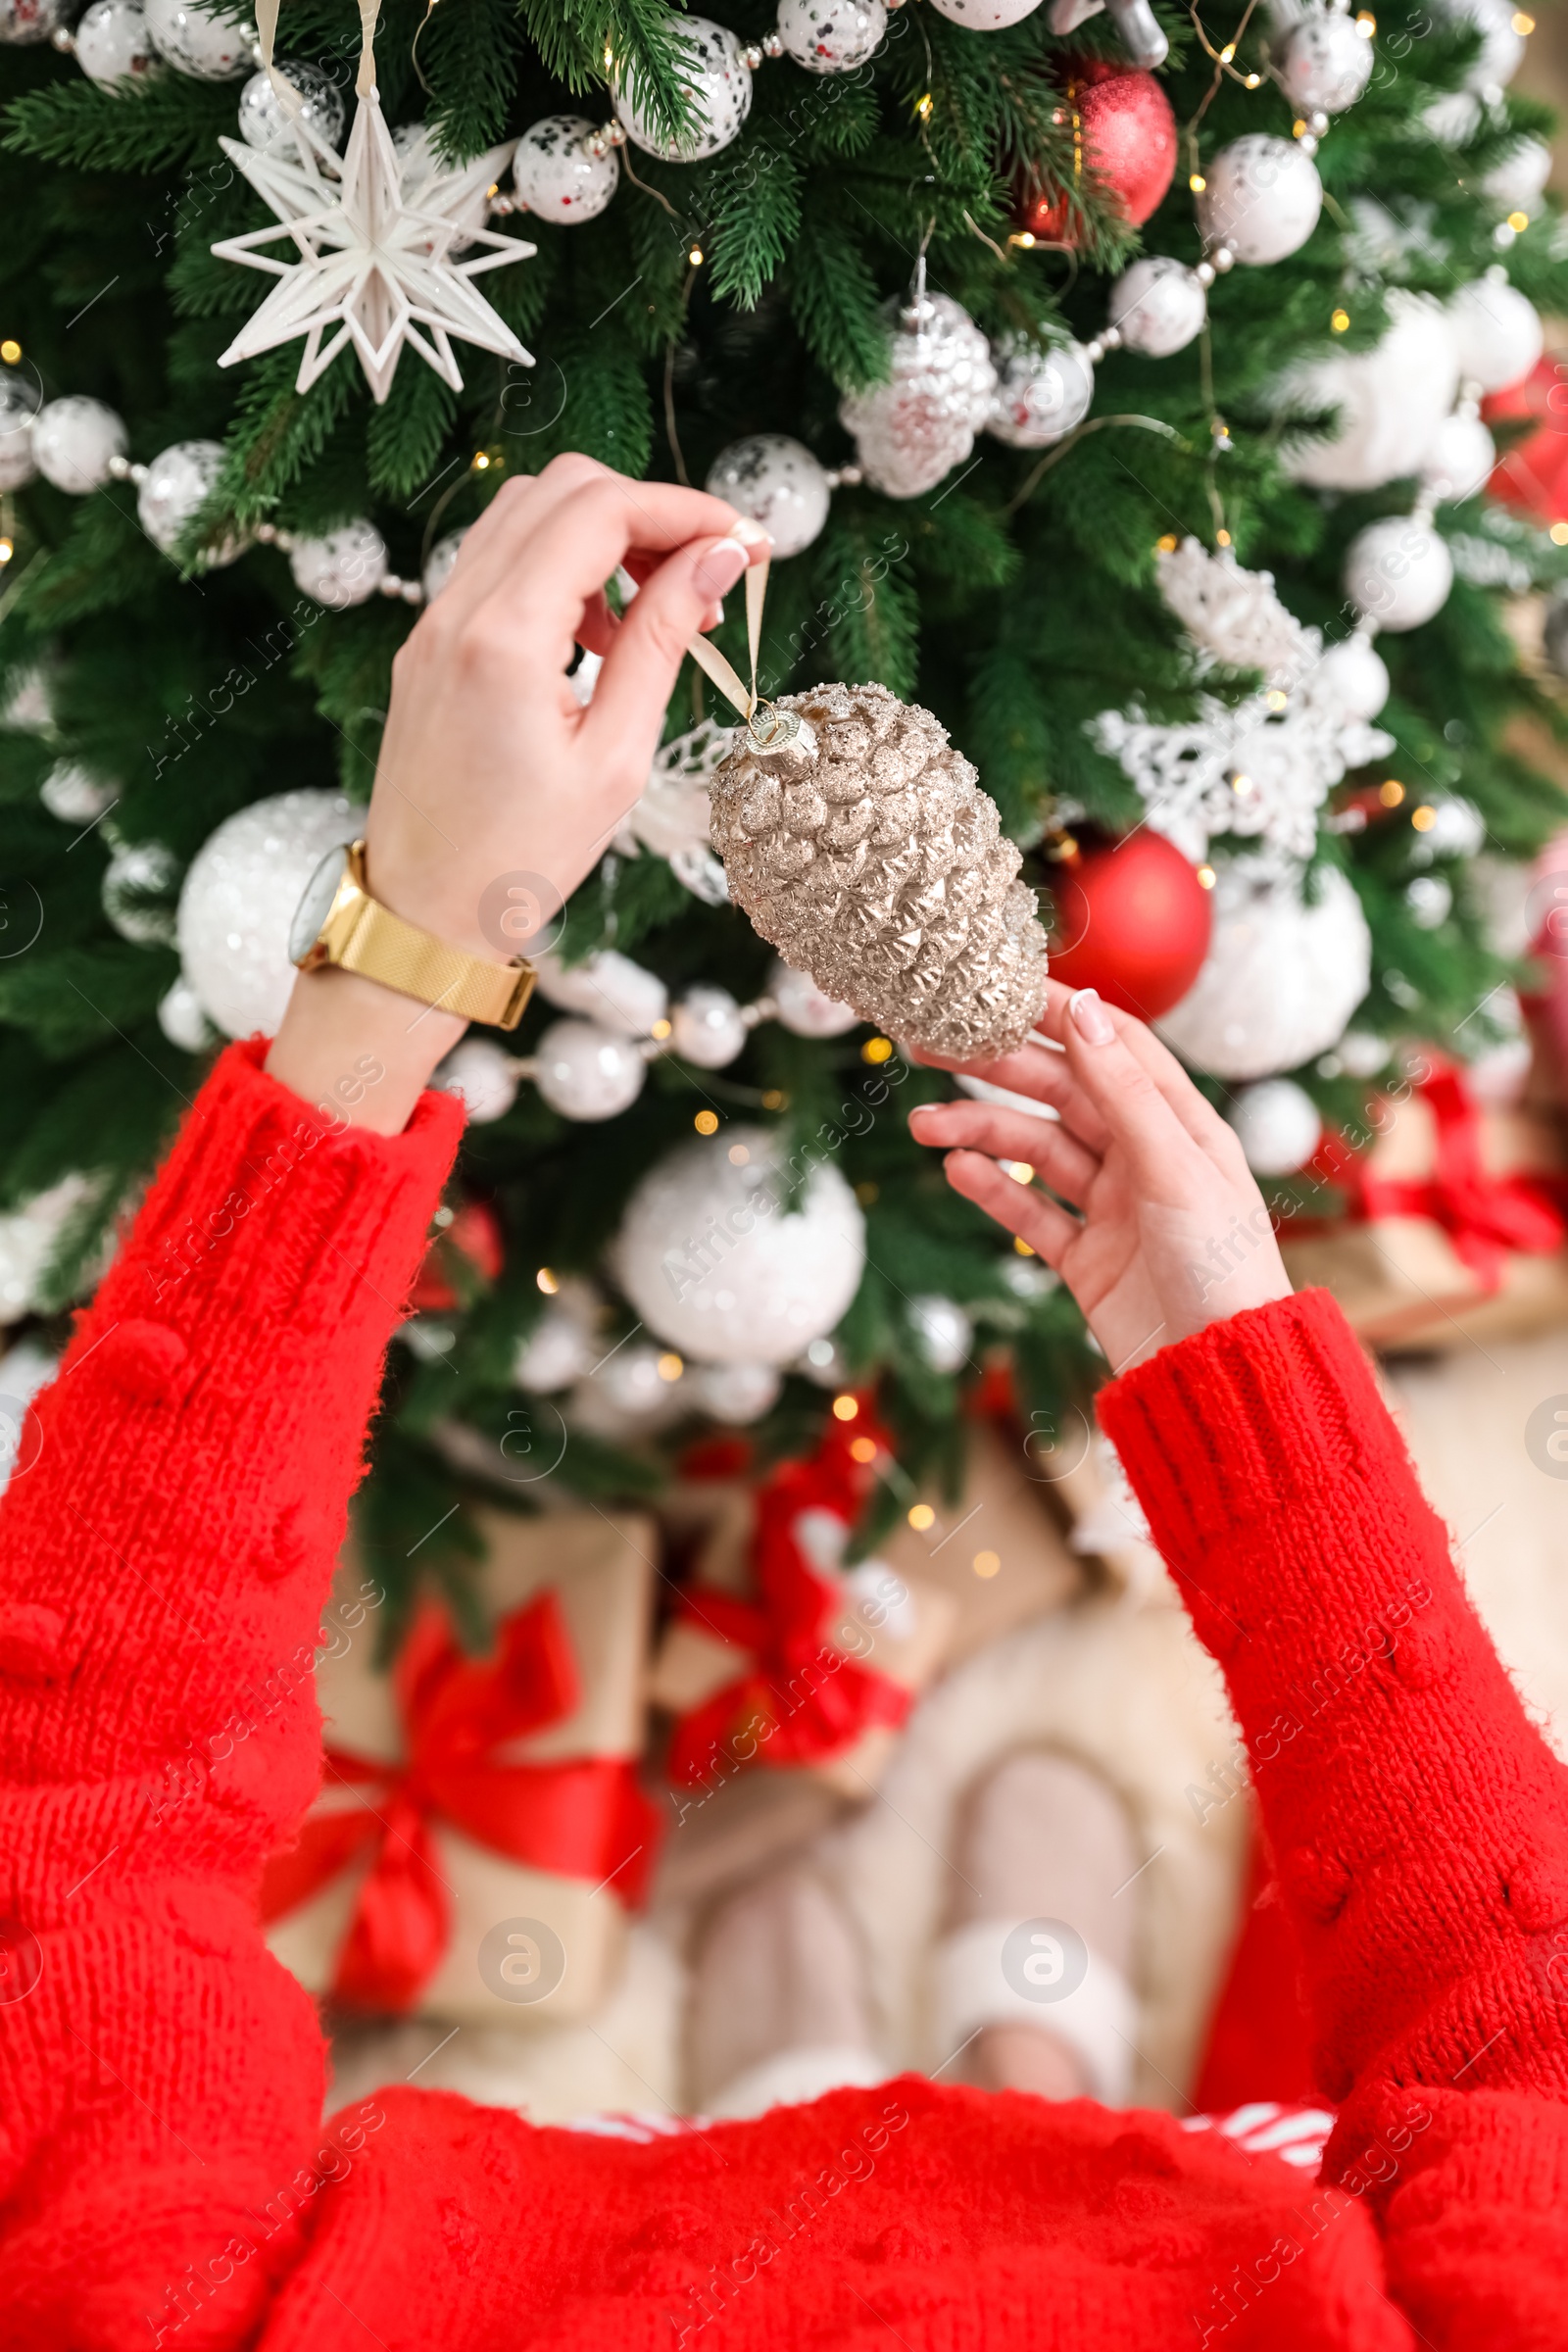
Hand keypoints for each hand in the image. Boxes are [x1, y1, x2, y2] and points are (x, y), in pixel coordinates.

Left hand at [266, 454, 766, 1131]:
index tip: (747, 543)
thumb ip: (661, 643)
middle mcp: (457, 610)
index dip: (686, 510)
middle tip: (709, 575)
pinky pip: (499, 561)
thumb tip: (717, 561)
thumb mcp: (614, 758)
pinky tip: (600, 636)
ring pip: (527, 513)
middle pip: (563, 488)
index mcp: (504, 638)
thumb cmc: (519, 860)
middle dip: (648, 512)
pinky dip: (561, 568)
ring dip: (604, 535)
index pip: (601, 511)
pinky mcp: (430, 641)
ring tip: (657, 611)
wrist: (422, 916)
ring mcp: (434, 621)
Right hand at [907, 982, 1290, 1373]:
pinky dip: (994, 1188)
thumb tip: (1082, 1006)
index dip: (1055, 1011)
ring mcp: (1113, 1207)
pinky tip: (957, 1169)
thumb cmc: (1222, 1266)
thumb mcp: (1174, 1167)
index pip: (1110, 1044)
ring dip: (981, 1131)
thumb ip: (1123, 1090)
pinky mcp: (1087, 1259)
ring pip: (1036, 1150)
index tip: (994, 987)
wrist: (1220, 1376)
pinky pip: (1031, 1211)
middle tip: (929, 1048)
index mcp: (1180, 1123)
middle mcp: (1145, 1156)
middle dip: (996, 1069)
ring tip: (925, 1125)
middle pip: (1061, 1093)